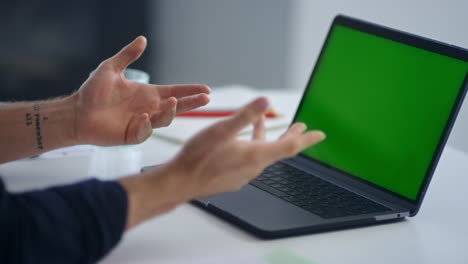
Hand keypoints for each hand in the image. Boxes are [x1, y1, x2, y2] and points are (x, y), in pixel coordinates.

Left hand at [71, 36, 210, 145]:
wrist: (76, 112)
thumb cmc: (93, 92)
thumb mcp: (111, 68)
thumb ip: (128, 55)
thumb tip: (143, 39)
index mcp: (148, 94)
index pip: (175, 91)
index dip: (190, 91)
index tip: (206, 89)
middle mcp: (149, 109)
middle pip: (177, 107)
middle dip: (192, 103)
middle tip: (205, 99)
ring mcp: (142, 123)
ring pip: (164, 120)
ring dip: (170, 112)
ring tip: (171, 101)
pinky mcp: (132, 135)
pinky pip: (144, 132)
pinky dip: (145, 125)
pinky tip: (141, 116)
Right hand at [167, 97, 325, 199]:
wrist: (180, 182)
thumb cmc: (198, 157)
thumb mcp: (222, 130)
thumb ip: (245, 116)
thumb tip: (266, 101)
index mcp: (255, 155)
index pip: (290, 146)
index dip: (306, 138)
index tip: (320, 134)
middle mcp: (254, 167)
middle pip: (279, 150)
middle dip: (292, 137)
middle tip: (302, 127)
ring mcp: (244, 175)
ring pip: (262, 154)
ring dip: (267, 139)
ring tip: (264, 125)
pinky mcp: (233, 178)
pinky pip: (250, 160)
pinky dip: (253, 147)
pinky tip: (242, 142)